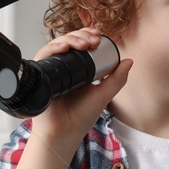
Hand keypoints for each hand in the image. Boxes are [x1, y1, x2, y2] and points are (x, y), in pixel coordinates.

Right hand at [28, 29, 131, 148]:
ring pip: (56, 45)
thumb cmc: (81, 117)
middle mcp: (62, 67)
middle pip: (68, 42)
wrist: (64, 133)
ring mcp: (50, 70)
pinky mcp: (40, 74)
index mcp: (77, 69)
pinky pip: (43, 56)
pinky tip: (64, 48)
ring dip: (70, 39)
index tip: (99, 36)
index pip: (80, 45)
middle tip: (94, 39)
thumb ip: (117, 80)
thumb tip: (129, 61)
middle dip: (82, 35)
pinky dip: (53, 48)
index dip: (88, 36)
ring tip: (84, 44)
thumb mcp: (103, 95)